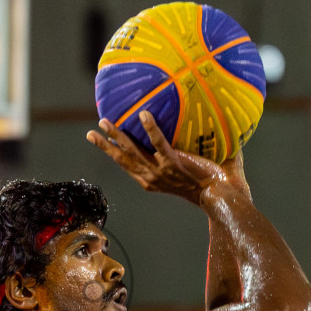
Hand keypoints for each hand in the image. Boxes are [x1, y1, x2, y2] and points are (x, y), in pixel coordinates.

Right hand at [86, 111, 227, 204]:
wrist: (218, 196)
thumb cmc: (206, 185)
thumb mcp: (181, 175)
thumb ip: (174, 160)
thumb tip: (180, 137)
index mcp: (151, 182)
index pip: (127, 166)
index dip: (114, 153)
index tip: (103, 141)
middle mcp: (151, 178)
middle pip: (122, 159)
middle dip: (105, 145)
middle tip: (91, 132)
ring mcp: (160, 171)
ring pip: (133, 151)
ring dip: (117, 135)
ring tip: (105, 122)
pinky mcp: (173, 163)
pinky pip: (158, 142)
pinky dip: (150, 128)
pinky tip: (144, 114)